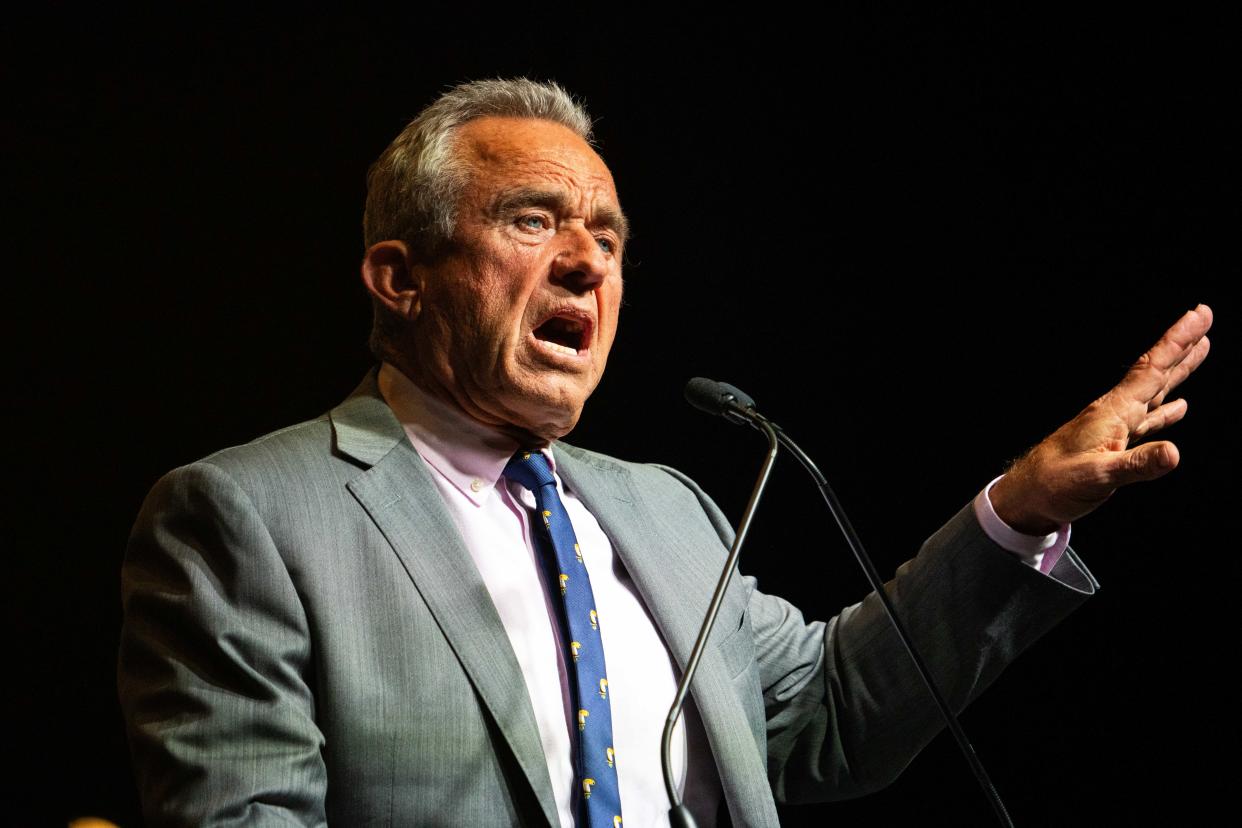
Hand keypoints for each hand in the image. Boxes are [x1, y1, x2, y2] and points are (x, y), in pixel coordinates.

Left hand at [989, 304, 1212, 534]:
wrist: (1026, 496)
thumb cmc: (1054, 485)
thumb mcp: (1096, 478)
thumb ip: (1135, 465)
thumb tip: (1175, 454)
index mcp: (1112, 414)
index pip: (1152, 371)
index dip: (1178, 342)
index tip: (1200, 314)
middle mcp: (1114, 413)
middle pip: (1155, 372)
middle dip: (1181, 345)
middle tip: (1204, 316)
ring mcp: (1113, 428)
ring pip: (1154, 392)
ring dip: (1178, 370)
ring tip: (1200, 348)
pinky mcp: (1111, 444)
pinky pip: (1146, 420)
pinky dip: (1166, 410)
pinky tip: (1180, 406)